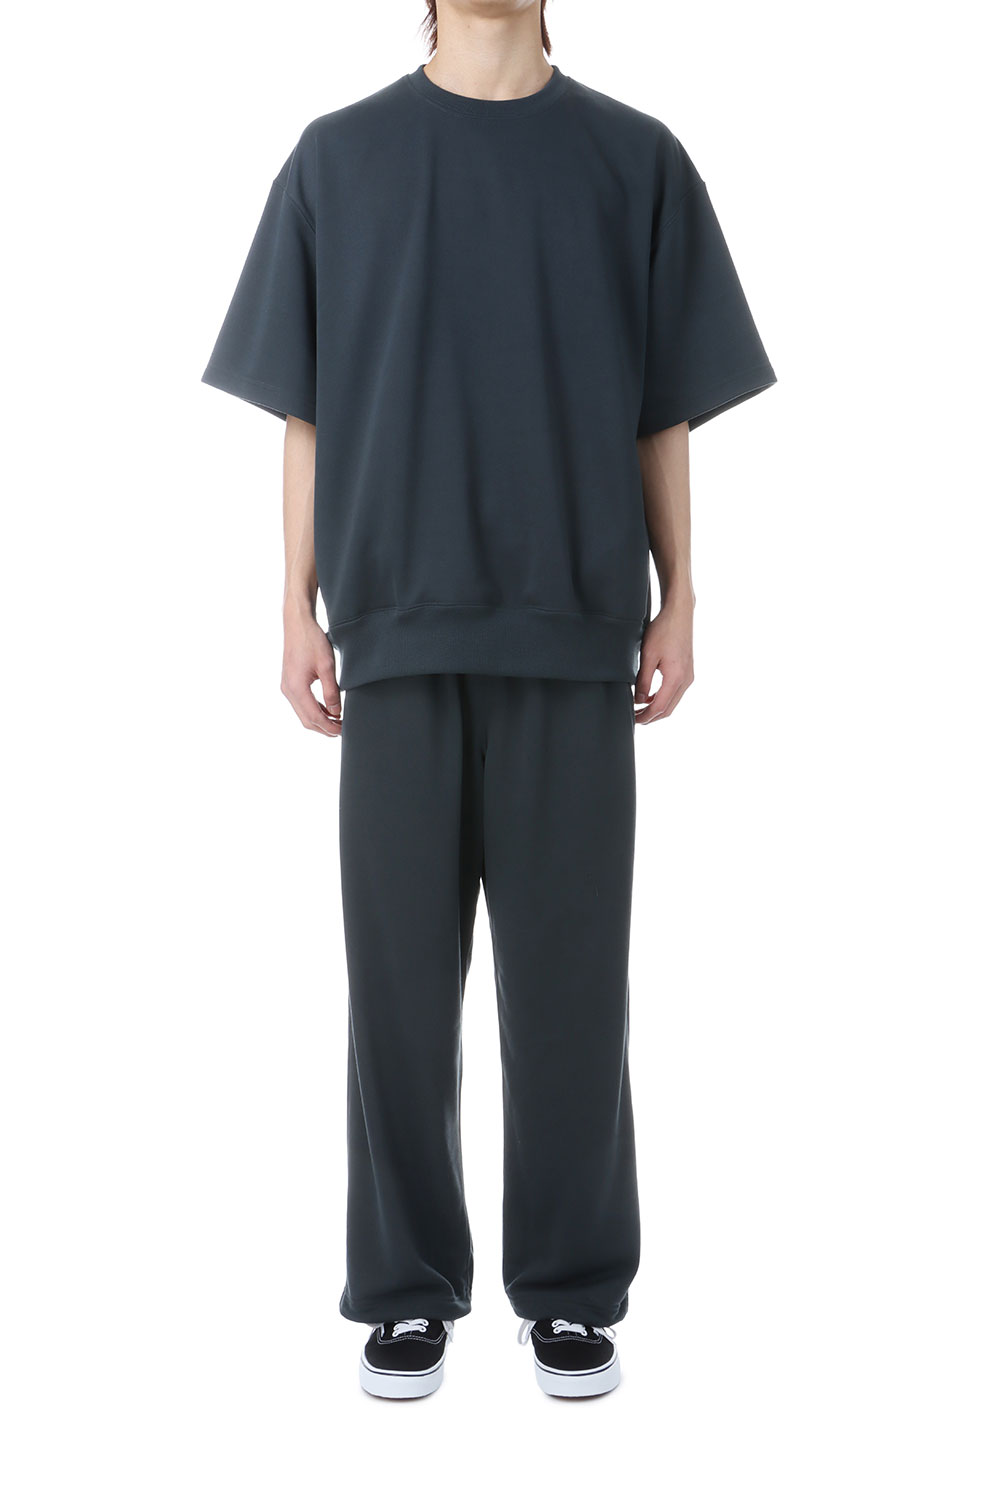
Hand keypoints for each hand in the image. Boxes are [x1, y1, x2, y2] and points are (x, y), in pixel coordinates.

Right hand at [281, 613, 341, 736]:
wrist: (298, 624)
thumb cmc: (312, 640)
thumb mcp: (327, 666)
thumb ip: (331, 691)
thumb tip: (336, 712)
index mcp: (296, 687)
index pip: (314, 717)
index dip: (329, 727)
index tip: (343, 731)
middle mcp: (288, 690)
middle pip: (306, 720)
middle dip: (325, 728)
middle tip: (343, 730)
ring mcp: (287, 687)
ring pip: (303, 714)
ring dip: (320, 720)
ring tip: (338, 722)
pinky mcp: (289, 683)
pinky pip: (301, 704)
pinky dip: (315, 710)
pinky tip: (328, 710)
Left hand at [634, 597, 693, 724]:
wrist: (679, 615)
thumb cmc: (663, 631)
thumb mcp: (647, 656)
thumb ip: (643, 681)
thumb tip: (639, 701)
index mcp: (676, 677)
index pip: (660, 707)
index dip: (645, 717)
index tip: (632, 719)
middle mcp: (686, 680)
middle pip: (668, 709)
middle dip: (651, 717)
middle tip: (634, 719)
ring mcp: (689, 676)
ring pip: (673, 703)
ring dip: (657, 709)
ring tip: (639, 710)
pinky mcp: (688, 672)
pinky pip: (675, 693)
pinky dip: (663, 699)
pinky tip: (650, 698)